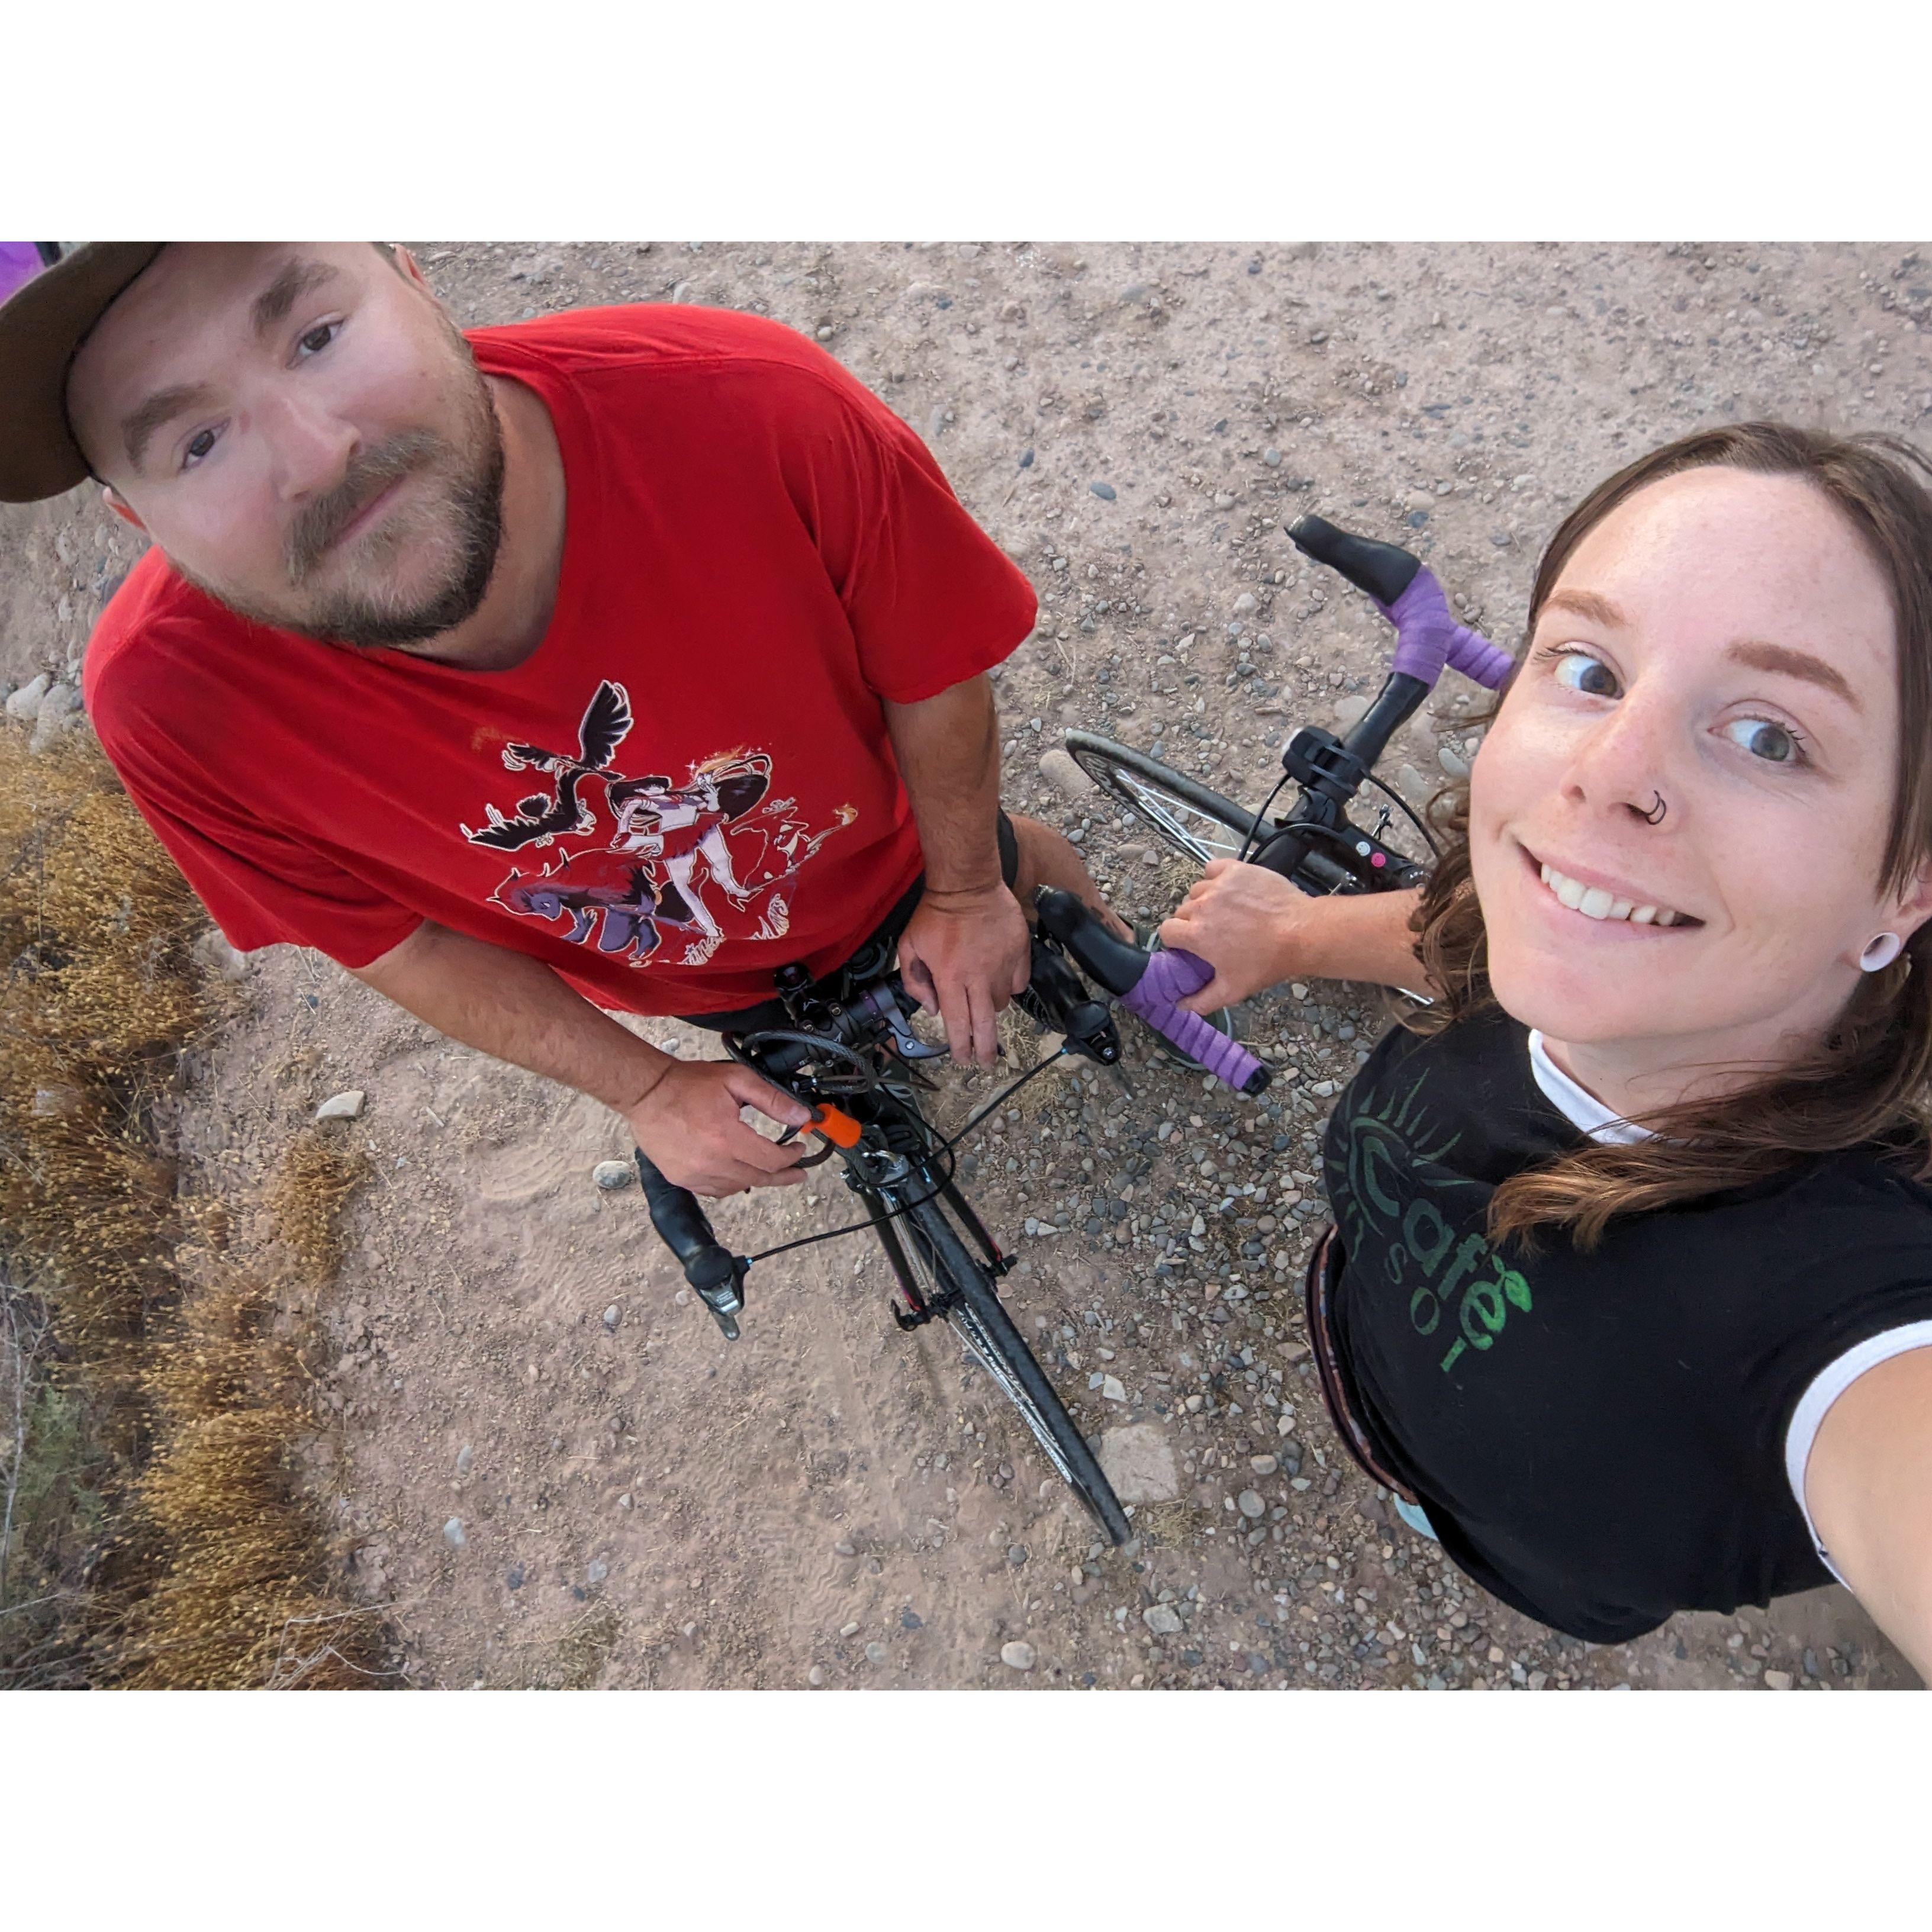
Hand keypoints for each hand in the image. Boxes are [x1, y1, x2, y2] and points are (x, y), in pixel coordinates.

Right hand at [624, 1056, 813, 1196]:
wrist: (647, 1092)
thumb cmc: (687, 1084)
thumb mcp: (736, 1080)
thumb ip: (772, 1100)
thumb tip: (800, 1116)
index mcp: (727, 1138)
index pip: (772, 1160)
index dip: (791, 1157)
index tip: (799, 1149)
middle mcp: (712, 1162)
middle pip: (758, 1178)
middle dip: (783, 1176)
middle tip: (797, 1173)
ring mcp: (694, 1174)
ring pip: (737, 1187)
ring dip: (756, 1179)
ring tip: (767, 1171)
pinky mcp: (680, 1178)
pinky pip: (714, 1191)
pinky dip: (730, 1184)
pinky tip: (738, 1174)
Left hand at [896, 882, 1030, 1069]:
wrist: (967, 884)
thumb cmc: (934, 915)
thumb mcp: (909, 946)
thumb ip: (915, 980)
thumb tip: (932, 1008)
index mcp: (950, 977)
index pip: (958, 1023)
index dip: (961, 1046)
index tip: (963, 1059)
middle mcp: (978, 976)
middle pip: (985, 1023)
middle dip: (986, 1049)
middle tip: (987, 1063)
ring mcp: (1002, 965)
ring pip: (1002, 1002)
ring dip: (992, 1009)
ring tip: (982, 1002)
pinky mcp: (1020, 952)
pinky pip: (1019, 981)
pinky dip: (1011, 987)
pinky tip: (1000, 981)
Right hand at [1157, 858, 1312, 1014]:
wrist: (1301, 933)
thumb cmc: (1267, 962)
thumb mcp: (1233, 989)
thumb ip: (1202, 1001)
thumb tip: (1181, 1005)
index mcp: (1196, 934)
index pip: (1166, 931)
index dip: (1176, 939)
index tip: (1191, 944)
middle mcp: (1202, 906)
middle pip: (1182, 911)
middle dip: (1192, 922)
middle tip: (1215, 932)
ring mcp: (1219, 885)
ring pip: (1197, 890)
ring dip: (1205, 900)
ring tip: (1225, 911)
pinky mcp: (1237, 870)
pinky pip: (1213, 868)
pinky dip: (1216, 876)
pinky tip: (1227, 888)